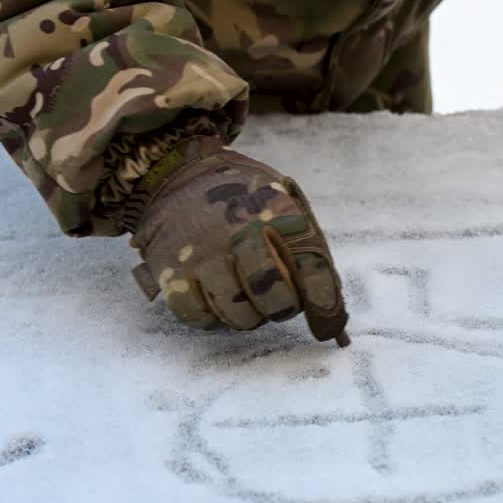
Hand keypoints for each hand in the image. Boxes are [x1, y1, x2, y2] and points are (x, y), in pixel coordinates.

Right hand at [129, 137, 348, 344]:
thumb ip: (310, 255)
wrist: (181, 176)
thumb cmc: (245, 201)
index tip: (326, 326)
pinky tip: (217, 299)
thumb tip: (331, 321)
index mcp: (277, 213)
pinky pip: (198, 316)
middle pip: (274, 296)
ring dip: (248, 315)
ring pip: (237, 315)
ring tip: (245, 295)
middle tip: (277, 298)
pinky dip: (212, 317)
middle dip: (282, 307)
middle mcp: (240, 234)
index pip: (312, 268)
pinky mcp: (171, 271)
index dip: (324, 303)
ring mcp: (203, 255)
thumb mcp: (285, 208)